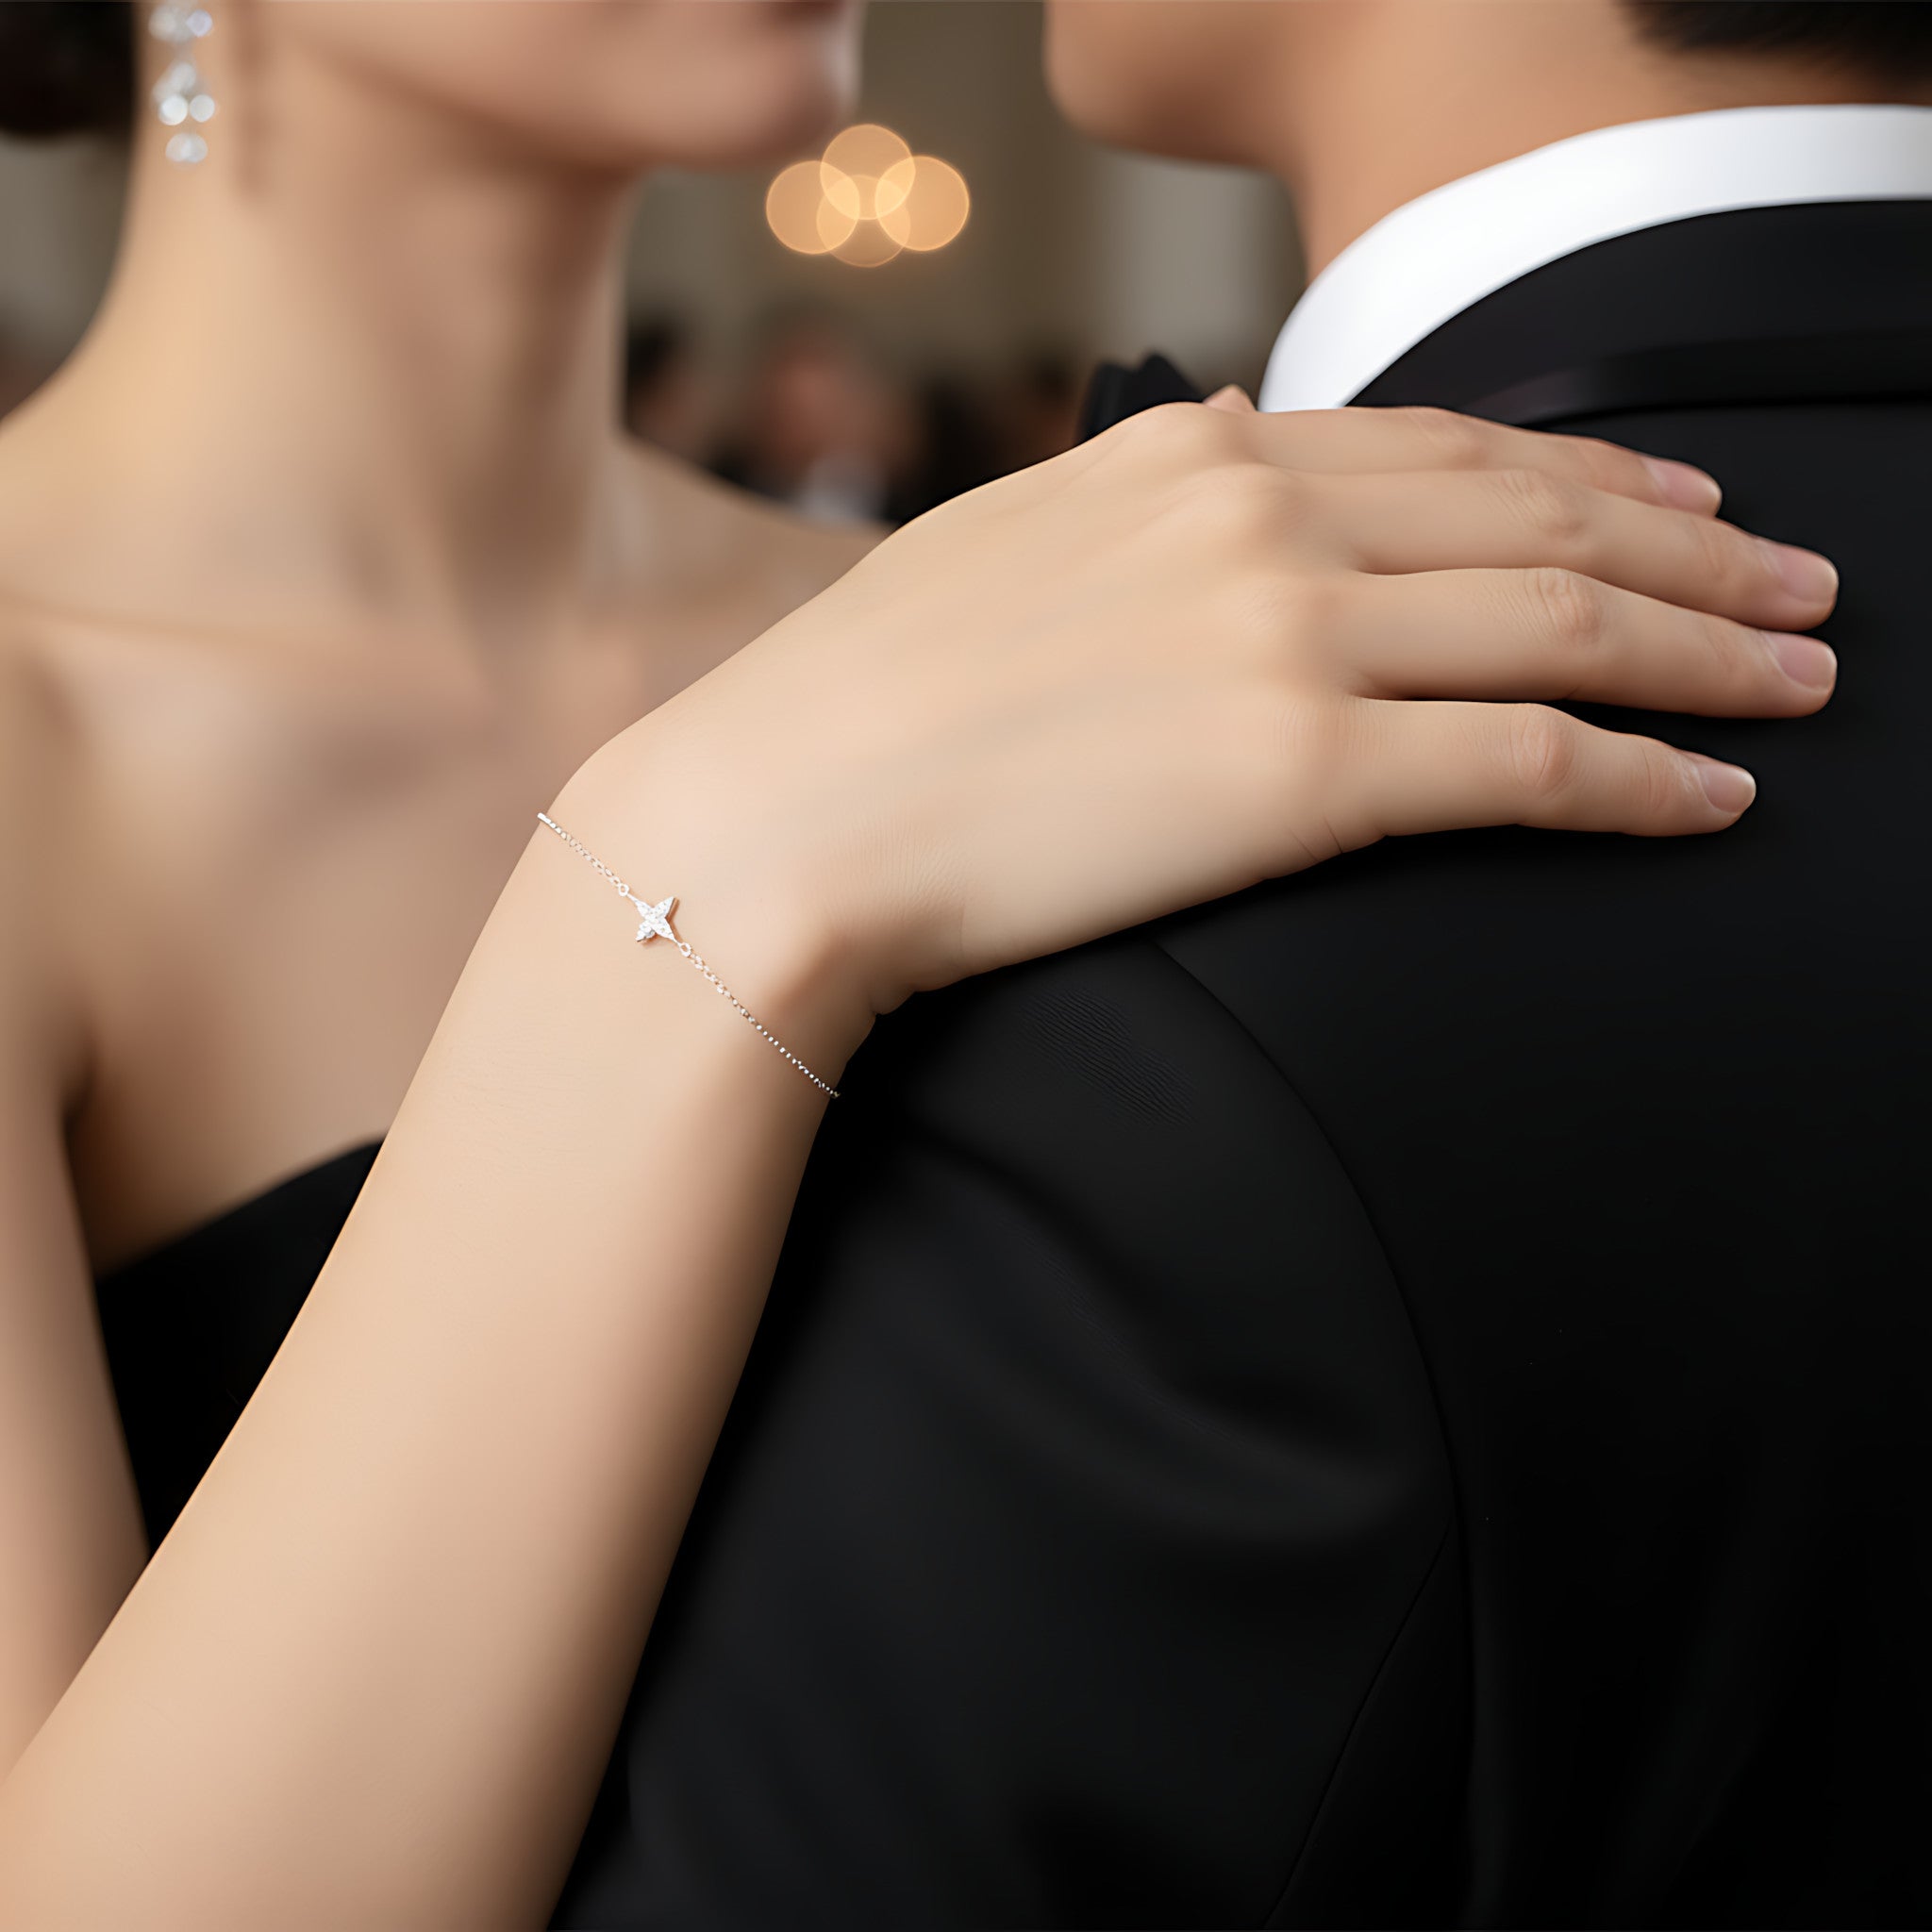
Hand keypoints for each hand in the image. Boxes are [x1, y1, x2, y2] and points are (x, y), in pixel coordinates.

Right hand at [575, 400, 1837, 1051]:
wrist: (772, 817)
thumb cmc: (856, 707)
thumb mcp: (1001, 549)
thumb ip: (1131, 505)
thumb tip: (1204, 454)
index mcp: (1183, 456)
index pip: (1440, 441)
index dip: (1583, 470)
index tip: (1670, 498)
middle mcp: (1257, 518)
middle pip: (1539, 519)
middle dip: (1692, 551)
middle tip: (1800, 585)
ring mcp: (1288, 638)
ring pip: (1566, 626)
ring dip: (1705, 652)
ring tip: (1802, 678)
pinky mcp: (1301, 775)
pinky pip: (1527, 766)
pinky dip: (1641, 779)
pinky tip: (1713, 801)